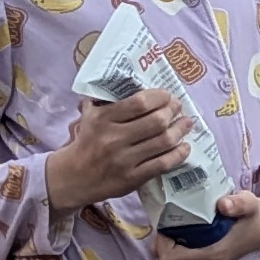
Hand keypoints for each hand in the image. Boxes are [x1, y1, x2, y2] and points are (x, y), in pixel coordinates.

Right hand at [47, 88, 193, 214]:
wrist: (73, 178)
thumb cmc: (86, 142)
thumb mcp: (89, 116)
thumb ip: (105, 100)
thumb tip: (129, 81)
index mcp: (103, 119)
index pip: (139, 102)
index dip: (159, 96)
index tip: (166, 95)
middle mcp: (114, 138)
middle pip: (156, 121)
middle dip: (172, 111)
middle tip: (177, 107)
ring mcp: (124, 160)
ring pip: (163, 141)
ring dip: (180, 130)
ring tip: (186, 123)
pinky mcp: (132, 178)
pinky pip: (163, 164)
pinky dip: (178, 154)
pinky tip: (184, 146)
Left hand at [154, 186, 259, 259]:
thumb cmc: (253, 214)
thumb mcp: (249, 203)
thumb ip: (238, 203)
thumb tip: (222, 204)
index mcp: (213, 254)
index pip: (172, 259)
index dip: (162, 242)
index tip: (167, 223)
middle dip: (161, 244)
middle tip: (167, 224)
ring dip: (166, 249)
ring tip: (172, 230)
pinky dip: (173, 253)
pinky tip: (179, 237)